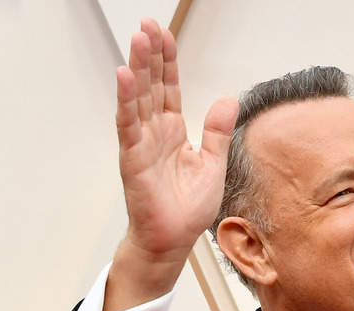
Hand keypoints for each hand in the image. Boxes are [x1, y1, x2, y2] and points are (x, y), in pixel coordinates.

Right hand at [105, 18, 237, 310]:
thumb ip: (217, 132)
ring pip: (138, 98)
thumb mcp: (214, 164)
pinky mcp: (134, 159)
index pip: (168, 89)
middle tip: (149, 26)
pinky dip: (127, 101)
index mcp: (173, 132)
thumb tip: (227, 101)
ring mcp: (141, 144)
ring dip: (138, 68)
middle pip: (151, 86)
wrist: (173, 240)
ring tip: (139, 40)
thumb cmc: (187, 209)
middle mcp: (154, 133)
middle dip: (150, 55)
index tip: (166, 36)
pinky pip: (129, 125)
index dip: (168, 62)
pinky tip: (126, 77)